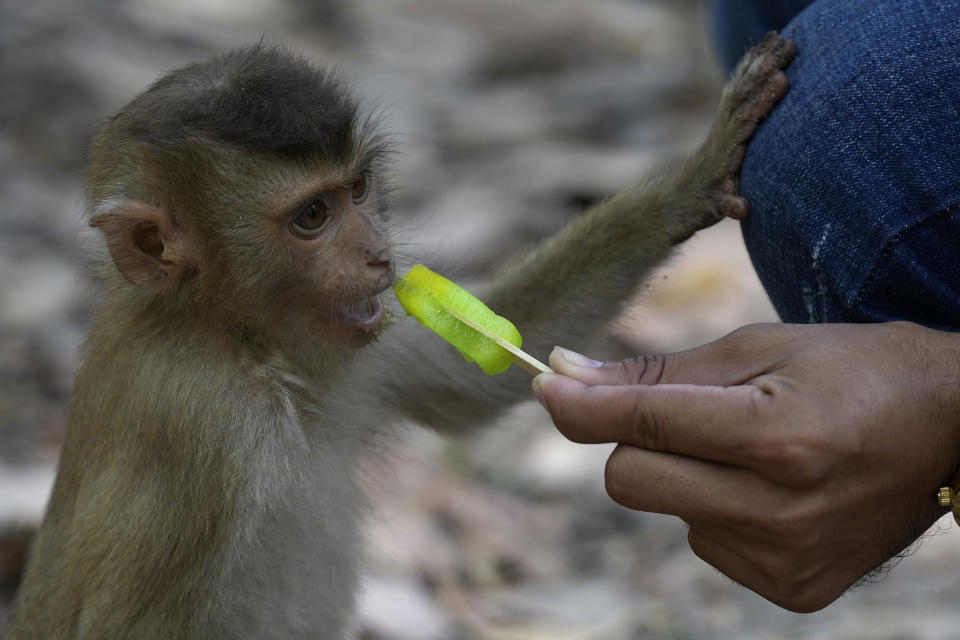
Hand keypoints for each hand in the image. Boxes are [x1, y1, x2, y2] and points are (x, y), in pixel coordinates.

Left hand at [532, 322, 959, 611]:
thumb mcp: (759, 348)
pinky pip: (702, 542)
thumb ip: (656, 372)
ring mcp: (785, 560)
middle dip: (635, 440)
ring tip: (757, 450)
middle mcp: (780, 510)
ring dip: (685, 474)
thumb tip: (564, 376)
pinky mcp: (791, 590)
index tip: (543, 383)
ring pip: (663, 510)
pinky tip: (771, 490)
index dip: (582, 403)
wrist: (950, 431)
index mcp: (777, 437)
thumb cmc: (852, 371)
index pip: (646, 421)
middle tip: (692, 415)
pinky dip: (717, 510)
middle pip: (628, 481)